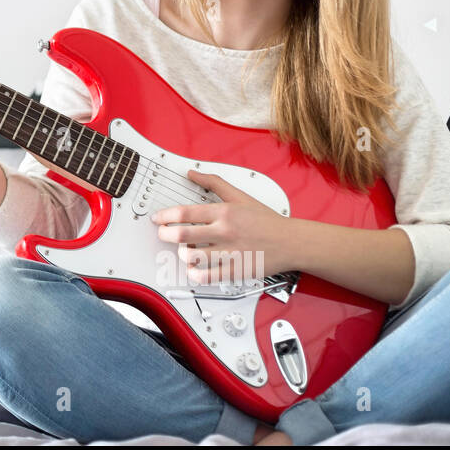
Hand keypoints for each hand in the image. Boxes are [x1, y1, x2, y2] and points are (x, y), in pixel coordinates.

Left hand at [151, 169, 293, 284]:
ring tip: (182, 251)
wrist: (291, 241)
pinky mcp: (236, 270)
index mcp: (224, 212)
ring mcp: (230, 252)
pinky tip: (193, 270)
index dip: (165, 216)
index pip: (185, 212)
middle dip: (166, 235)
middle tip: (163, 235)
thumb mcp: (239, 195)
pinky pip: (208, 276)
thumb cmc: (266, 220)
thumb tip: (193, 173)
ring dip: (181, 254)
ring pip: (193, 256)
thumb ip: (214, 183)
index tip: (158, 219)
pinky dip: (195, 274)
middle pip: (183, 234)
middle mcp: (225, 231)